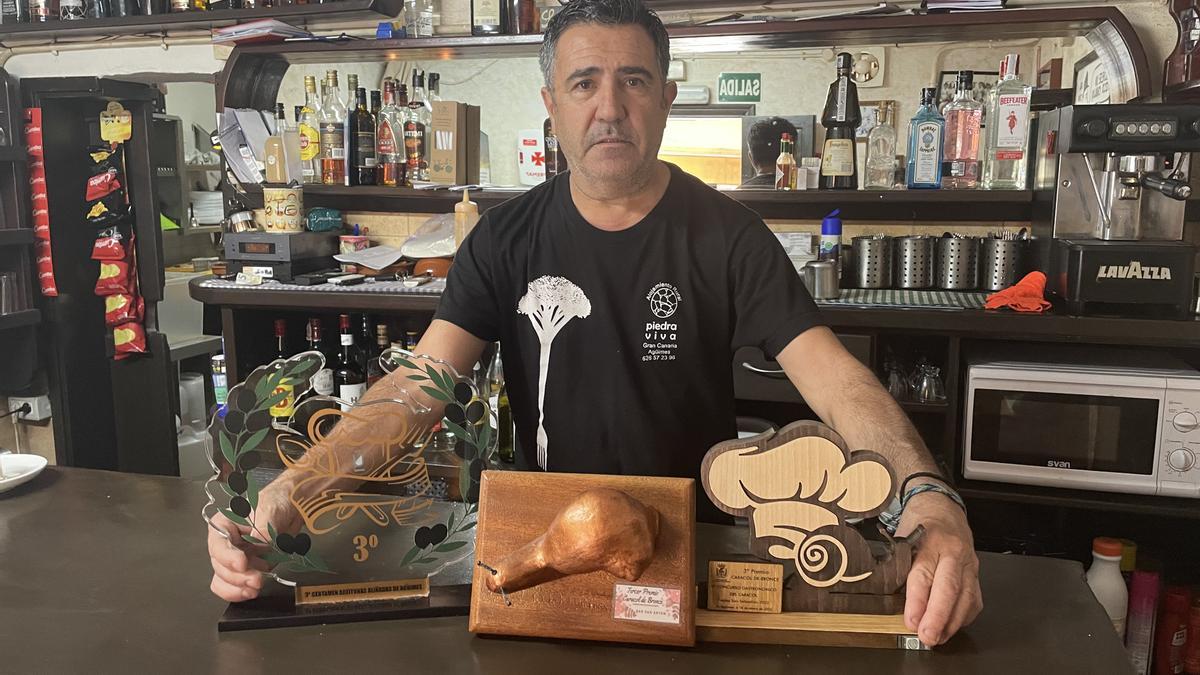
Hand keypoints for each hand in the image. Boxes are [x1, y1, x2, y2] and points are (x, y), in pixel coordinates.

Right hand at [207, 481, 298, 602]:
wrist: (293, 509)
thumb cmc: (276, 501)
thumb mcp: (269, 509)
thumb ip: (263, 528)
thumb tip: (260, 543)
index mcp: (224, 525)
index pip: (218, 544)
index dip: (227, 557)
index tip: (242, 563)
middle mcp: (227, 543)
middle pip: (220, 566)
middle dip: (237, 576)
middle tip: (256, 580)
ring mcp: (236, 558)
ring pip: (225, 579)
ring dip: (238, 587)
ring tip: (255, 587)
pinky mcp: (249, 569)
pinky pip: (236, 586)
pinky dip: (241, 592)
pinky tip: (251, 592)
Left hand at [895, 490, 981, 646]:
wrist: (942, 509)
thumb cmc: (918, 525)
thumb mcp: (901, 539)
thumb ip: (899, 566)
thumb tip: (891, 601)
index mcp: (930, 541)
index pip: (923, 575)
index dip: (917, 602)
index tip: (910, 621)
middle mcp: (953, 552)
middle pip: (949, 588)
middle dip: (938, 617)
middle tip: (928, 636)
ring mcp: (969, 563)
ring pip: (966, 597)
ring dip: (952, 622)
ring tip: (938, 638)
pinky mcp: (977, 574)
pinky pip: (974, 600)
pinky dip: (964, 617)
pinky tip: (952, 627)